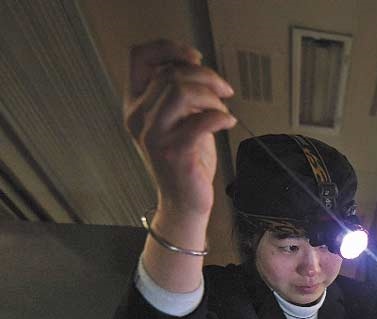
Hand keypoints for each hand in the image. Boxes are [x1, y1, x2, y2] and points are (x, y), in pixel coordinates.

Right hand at [124, 39, 235, 216]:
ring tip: (223, 111)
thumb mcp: (178, 118)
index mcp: (135, 103)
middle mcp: (137, 116)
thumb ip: (178, 91)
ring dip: (211, 96)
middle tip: (224, 91)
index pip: (139, 57)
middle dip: (206, 76)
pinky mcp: (173, 151)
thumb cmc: (186, 158)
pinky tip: (228, 123)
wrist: (184, 200)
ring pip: (180, 90)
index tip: (196, 56)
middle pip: (171, 73)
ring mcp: (153, 134)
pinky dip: (220, 116)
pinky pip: (200, 120)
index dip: (169, 47)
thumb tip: (196, 65)